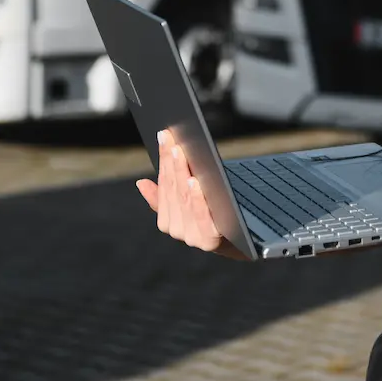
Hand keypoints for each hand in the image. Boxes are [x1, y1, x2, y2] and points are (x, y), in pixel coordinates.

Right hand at [136, 130, 246, 259]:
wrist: (241, 244)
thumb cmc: (214, 218)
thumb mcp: (189, 205)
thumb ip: (163, 197)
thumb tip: (141, 183)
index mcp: (166, 220)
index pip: (164, 184)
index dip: (164, 159)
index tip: (165, 136)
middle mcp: (176, 229)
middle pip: (173, 190)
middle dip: (172, 163)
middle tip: (174, 142)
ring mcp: (191, 237)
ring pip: (183, 200)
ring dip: (181, 176)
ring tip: (180, 156)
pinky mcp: (209, 241)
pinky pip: (200, 216)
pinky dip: (196, 198)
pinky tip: (195, 182)